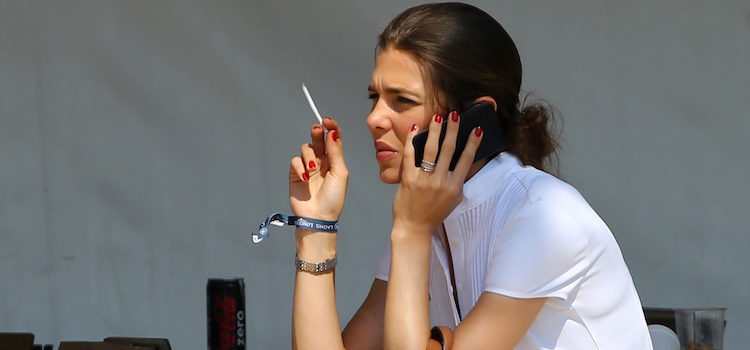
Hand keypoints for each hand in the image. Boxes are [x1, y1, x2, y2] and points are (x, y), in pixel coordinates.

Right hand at [289, 118, 348, 221]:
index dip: (331, 128)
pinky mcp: (296, 173)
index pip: (333, 139)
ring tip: (312, 168)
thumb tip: (332, 133)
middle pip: (318, 139)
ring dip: (309, 155)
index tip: (327, 121)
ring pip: (306, 148)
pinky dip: (299, 166)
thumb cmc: (333, 198)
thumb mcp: (340, 173)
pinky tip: (305, 177)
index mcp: (335, 160)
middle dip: (317, 133)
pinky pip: (295, 160)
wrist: (318, 216)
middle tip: (317, 129)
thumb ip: (335, 153)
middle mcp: (321, 161)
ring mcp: (308, 166)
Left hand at [392, 111, 482, 234]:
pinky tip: (415, 129)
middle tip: (455, 114)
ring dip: (435, 130)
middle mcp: (440, 182)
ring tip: (438, 117)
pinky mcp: (408, 179)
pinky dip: (411, 140)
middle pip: (449, 149)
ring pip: (431, 149)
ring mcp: (423, 180)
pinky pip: (410, 155)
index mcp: (454, 187)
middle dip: (453, 129)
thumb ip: (460, 179)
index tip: (476, 128)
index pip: (466, 159)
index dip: (472, 142)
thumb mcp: (454, 199)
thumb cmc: (435, 212)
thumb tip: (471, 160)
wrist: (414, 227)